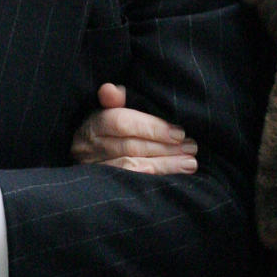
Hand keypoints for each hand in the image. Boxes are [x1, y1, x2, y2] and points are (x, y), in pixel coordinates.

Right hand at [70, 83, 197, 174]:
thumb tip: (112, 89)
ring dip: (164, 165)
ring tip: (189, 163)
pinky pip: (131, 184)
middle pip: (130, 146)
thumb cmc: (105, 131)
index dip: (151, 127)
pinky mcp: (103, 187)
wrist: (84, 159)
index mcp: (93, 124)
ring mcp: (94, 169)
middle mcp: (89, 147)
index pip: (120, 122)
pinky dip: (155, 179)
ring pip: (132, 167)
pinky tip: (174, 178)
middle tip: (192, 147)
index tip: (178, 133)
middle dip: (165, 148)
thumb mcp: (107, 112)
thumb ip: (113, 101)